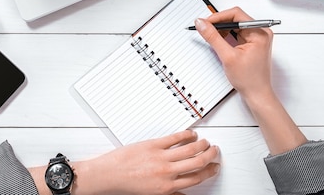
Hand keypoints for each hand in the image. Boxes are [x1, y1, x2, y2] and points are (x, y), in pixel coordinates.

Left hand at [73, 129, 219, 194]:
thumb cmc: (126, 185)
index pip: (196, 178)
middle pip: (197, 163)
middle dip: (210, 156)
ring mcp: (161, 157)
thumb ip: (169, 192)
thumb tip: (181, 192)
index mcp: (167, 188)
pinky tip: (191, 134)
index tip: (214, 167)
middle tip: (215, 151)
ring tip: (206, 142)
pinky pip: (174, 138)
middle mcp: (167, 173)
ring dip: (202, 145)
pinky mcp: (153, 145)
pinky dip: (186, 134)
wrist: (109, 175)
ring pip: (190, 149)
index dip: (209, 172)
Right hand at [195, 7, 306, 154]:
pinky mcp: (252, 43)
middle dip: (219, 23)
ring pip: (235, 25)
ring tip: (212, 38)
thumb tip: (202, 24)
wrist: (257, 94)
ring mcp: (257, 37)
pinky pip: (237, 33)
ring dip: (222, 30)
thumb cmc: (249, 79)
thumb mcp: (227, 56)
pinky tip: (219, 42)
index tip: (205, 22)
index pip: (236, 14)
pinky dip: (226, 36)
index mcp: (259, 32)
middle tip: (205, 29)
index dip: (218, 17)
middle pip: (235, 18)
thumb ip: (213, 37)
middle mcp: (260, 32)